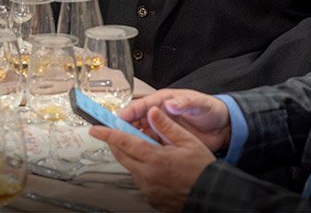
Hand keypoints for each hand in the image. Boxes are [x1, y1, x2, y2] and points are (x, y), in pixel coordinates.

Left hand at [91, 107, 216, 212]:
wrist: (214, 195)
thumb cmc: (203, 170)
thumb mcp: (188, 141)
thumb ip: (166, 126)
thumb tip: (152, 111)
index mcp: (155, 159)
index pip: (123, 142)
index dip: (107, 134)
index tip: (95, 129)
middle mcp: (148, 176)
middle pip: (122, 156)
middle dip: (117, 144)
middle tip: (117, 135)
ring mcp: (149, 189)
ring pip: (131, 169)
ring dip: (133, 158)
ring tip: (150, 152)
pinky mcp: (152, 199)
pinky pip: (141, 182)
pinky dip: (143, 172)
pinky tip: (157, 169)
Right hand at [119, 89, 231, 152]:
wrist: (224, 127)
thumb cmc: (211, 110)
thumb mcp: (199, 104)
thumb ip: (184, 103)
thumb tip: (170, 103)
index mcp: (164, 100)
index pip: (141, 105)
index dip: (128, 112)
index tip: (118, 120)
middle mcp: (160, 113)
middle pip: (137, 120)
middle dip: (125, 127)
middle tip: (115, 135)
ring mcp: (163, 127)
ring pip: (142, 133)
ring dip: (134, 139)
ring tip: (125, 147)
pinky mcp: (167, 140)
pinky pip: (152, 144)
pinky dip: (145, 148)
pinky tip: (141, 154)